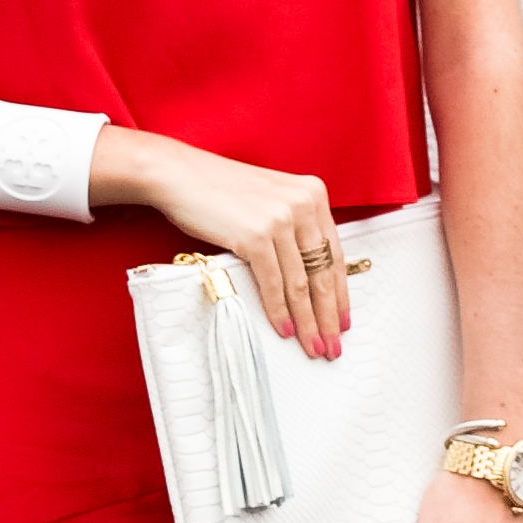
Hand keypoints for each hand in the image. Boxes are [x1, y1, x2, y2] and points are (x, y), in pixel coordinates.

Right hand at [103, 134, 349, 356]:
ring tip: (312, 346)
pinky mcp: (256, 234)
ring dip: (307, 321)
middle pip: (323, 272)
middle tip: (333, 346)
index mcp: (313, 194)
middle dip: (329, 315)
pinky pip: (273, 283)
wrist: (180, 175)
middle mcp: (303, 204)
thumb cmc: (220, 191)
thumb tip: (306, 279)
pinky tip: (284, 330)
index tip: (342, 320)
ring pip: (301, 283)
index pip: (334, 254)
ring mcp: (281, 219)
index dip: (340, 292)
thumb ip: (293, 228)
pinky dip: (279, 311)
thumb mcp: (270, 201)